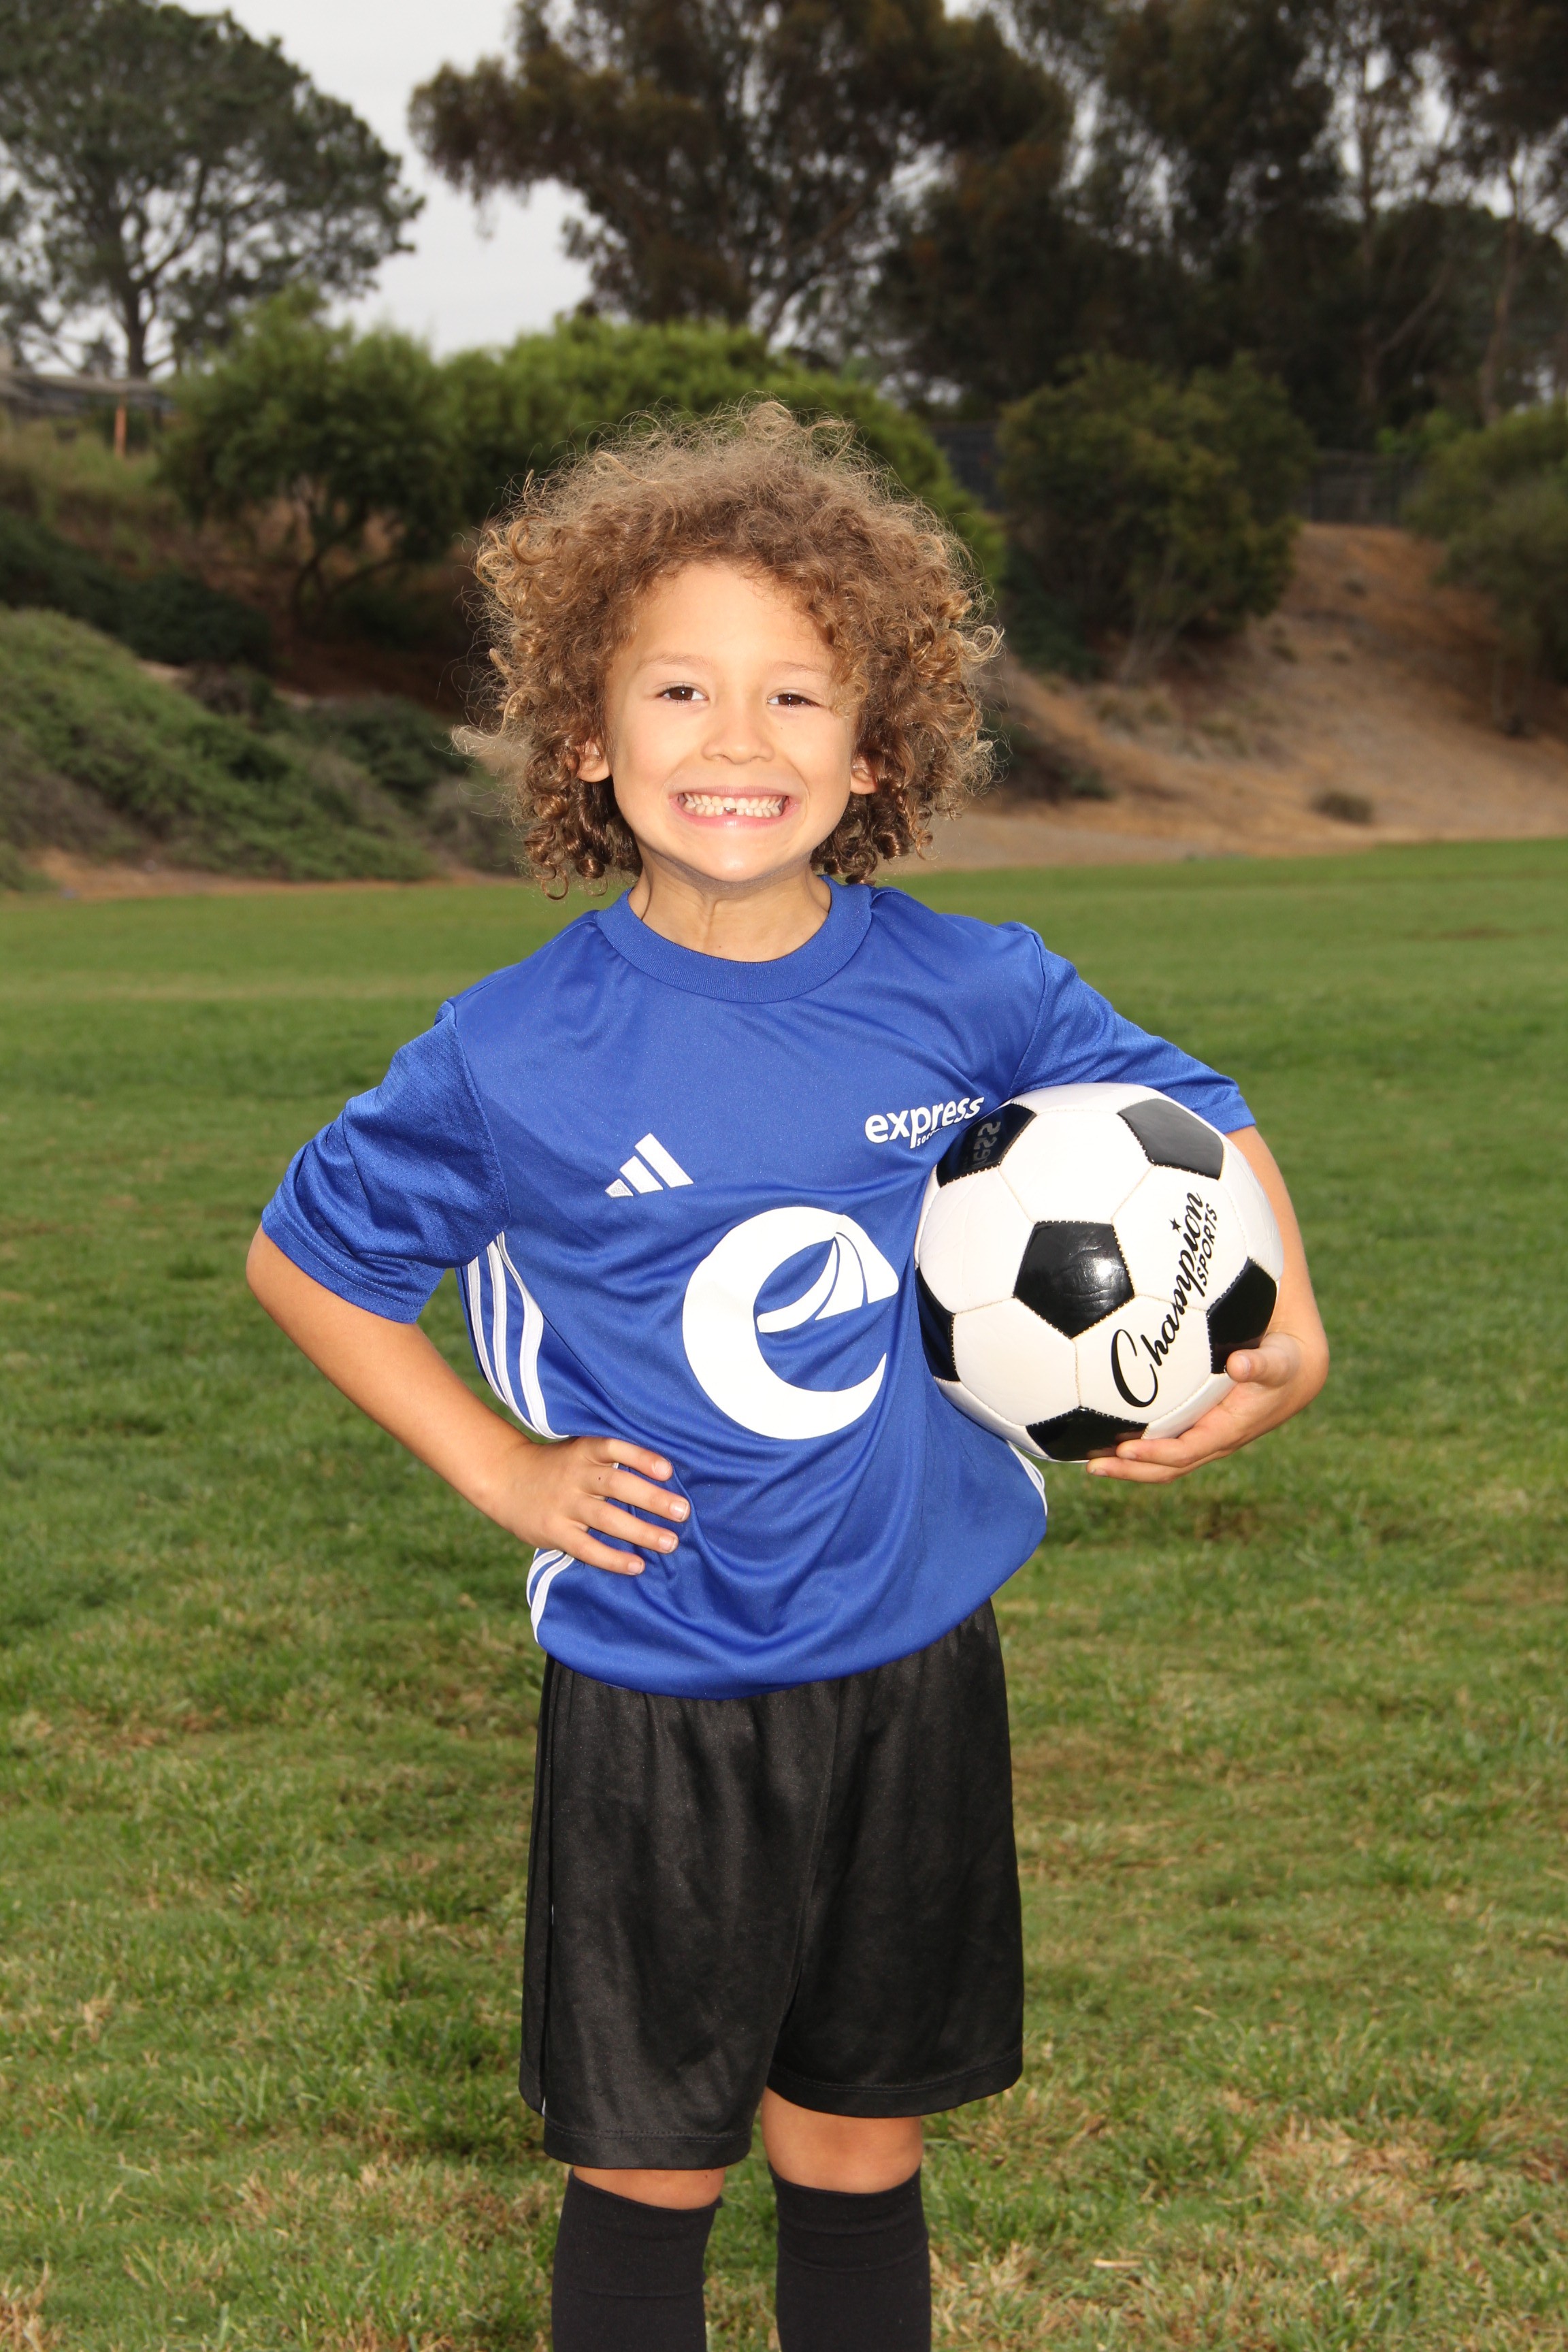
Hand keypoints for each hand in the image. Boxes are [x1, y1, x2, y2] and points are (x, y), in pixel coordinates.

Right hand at [485, 1433, 688, 1573]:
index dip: (641, 1458)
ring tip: (670, 1543)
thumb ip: (611, 1460)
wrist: (504, 1479)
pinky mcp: (554, 1531)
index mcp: (583, 1451)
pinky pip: (586, 1547)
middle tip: (683, 1511)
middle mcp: (575, 1475)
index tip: (668, 1471)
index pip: (614, 1448)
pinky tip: (636, 1565)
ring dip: (641, 1532)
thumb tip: (665, 1475)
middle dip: (652, 1499)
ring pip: (607, 1518)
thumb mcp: (578, 1452)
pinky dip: (612, 1558)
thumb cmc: (557, 1467)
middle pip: (618, 1485)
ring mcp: (564, 1504)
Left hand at [1086, 1328, 1323, 1483]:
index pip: (1186, 1451)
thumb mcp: (1280, 1361)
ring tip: (1090, 1459)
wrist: (1297, 1372)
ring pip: (1164, 1460)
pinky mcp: (1200, 1427)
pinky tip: (1107, 1434)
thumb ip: (1262, 1365)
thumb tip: (1240, 1364)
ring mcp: (1206, 1437)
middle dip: (1132, 1470)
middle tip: (1092, 1465)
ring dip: (1129, 1464)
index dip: (1156, 1454)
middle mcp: (1215, 1440)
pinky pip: (1166, 1443)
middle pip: (1169, 1467)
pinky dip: (1138, 1446)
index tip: (1125, 1448)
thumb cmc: (1286, 1362)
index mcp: (1229, 1430)